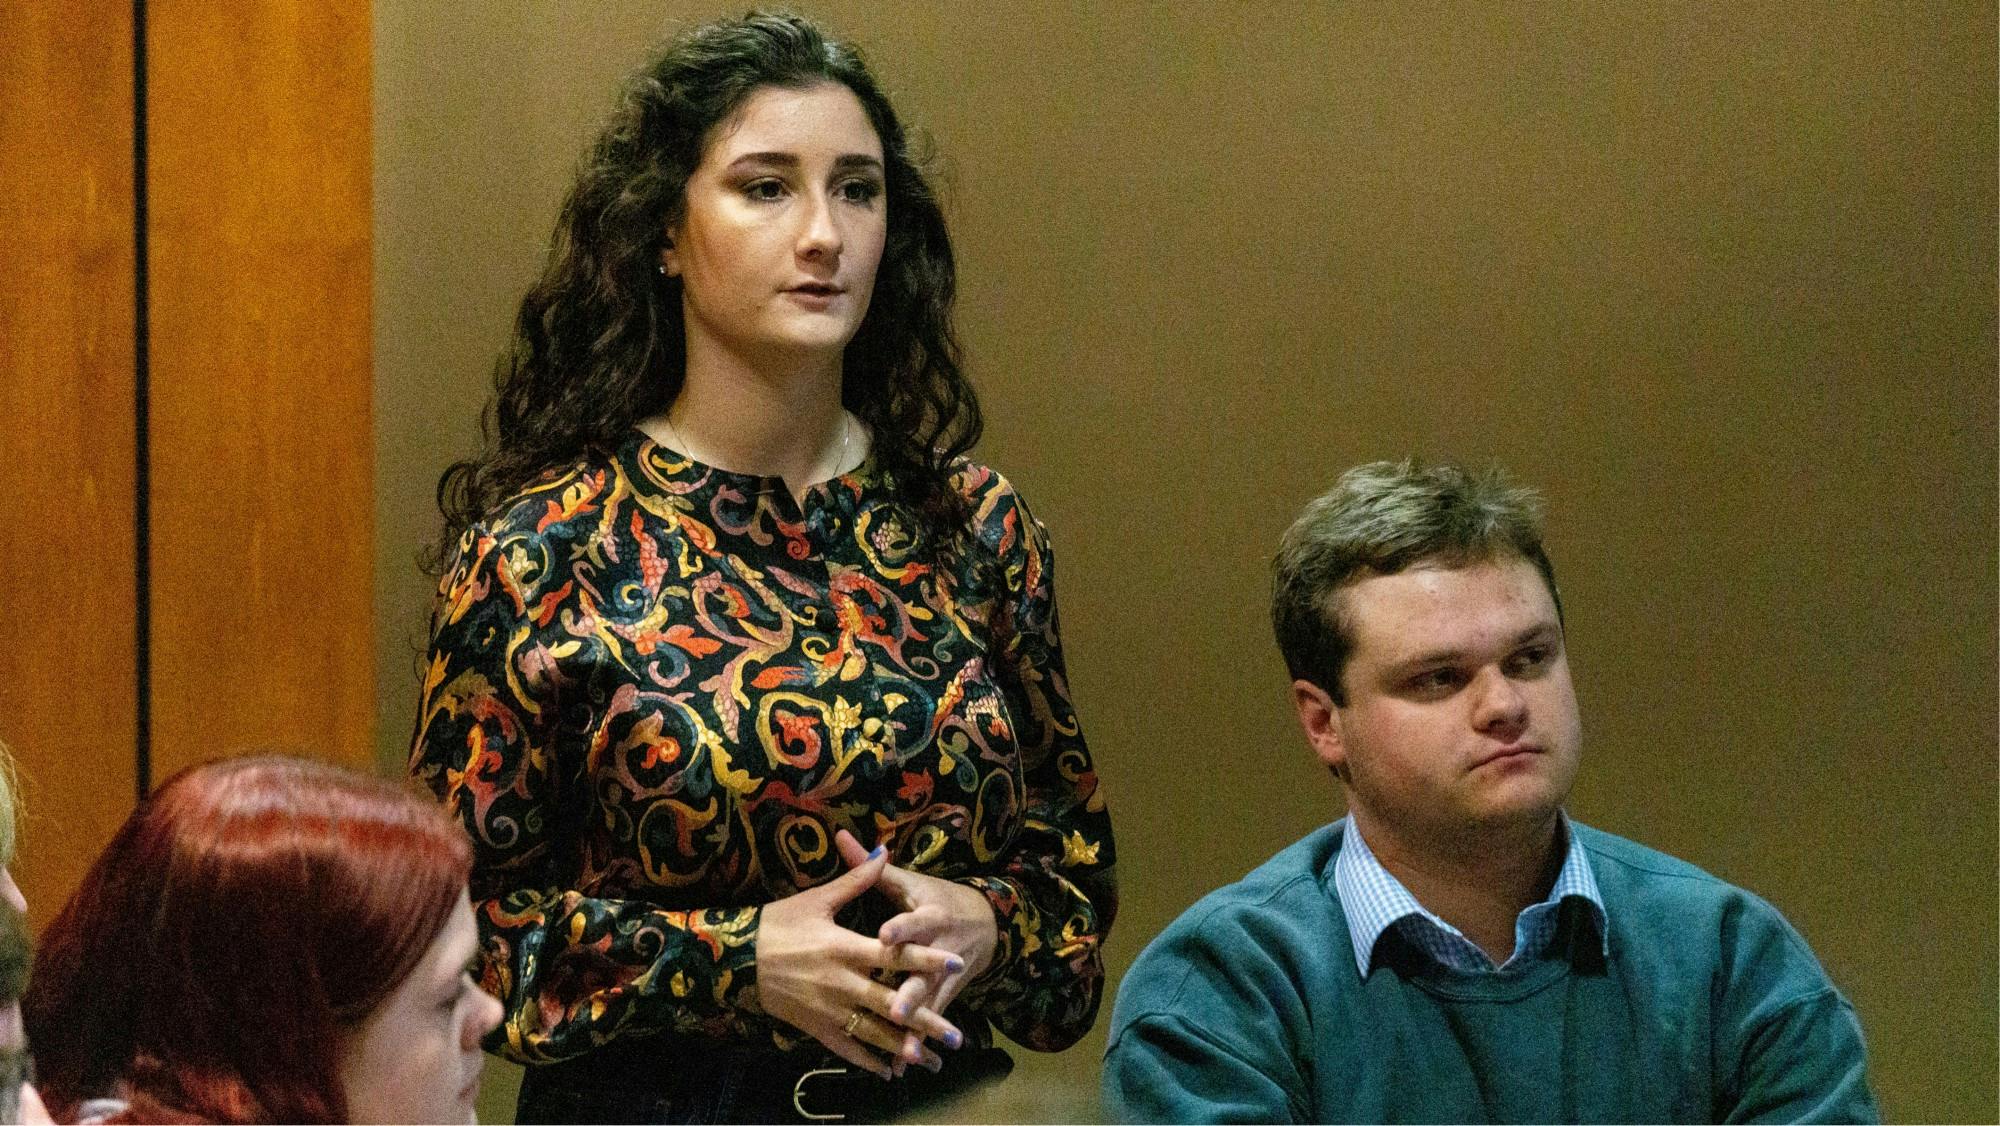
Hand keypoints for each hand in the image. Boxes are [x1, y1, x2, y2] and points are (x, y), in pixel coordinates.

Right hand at [756, 846, 965, 1077]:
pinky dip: (867, 1060)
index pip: (893, 954)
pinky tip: (888, 1071)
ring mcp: (828, 1009)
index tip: (955, 963)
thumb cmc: (777, 923)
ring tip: (932, 1061)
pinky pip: (846, 1048)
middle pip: (891, 1002)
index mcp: (844, 947)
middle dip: (925, 1020)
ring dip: (903, 1048)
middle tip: (957, 1036)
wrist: (735, 958)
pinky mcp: (814, 1027)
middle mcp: (840, 982)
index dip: (925, 958)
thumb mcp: (817, 899)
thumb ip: (856, 880)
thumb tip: (884, 850)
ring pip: (873, 1032)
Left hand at [833, 830, 999, 1072]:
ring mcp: (946, 977)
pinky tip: (904, 1066)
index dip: (901, 928)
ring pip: (930, 1004)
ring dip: (918, 1028)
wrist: (987, 922)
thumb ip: (871, 868)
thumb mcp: (909, 882)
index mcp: (929, 915)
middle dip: (911, 992)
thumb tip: (840, 836)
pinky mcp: (947, 996)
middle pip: (924, 972)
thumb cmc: (936, 897)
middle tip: (895, 1009)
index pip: (913, 921)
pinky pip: (931, 1021)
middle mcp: (940, 949)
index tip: (884, 935)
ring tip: (907, 1053)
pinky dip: (918, 1043)